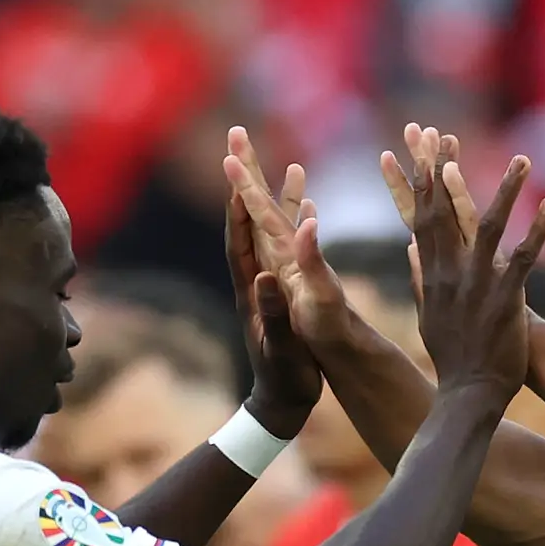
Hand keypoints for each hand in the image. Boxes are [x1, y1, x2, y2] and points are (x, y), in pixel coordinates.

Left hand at [222, 136, 322, 441]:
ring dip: (276, 197)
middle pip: (248, 222)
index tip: (235, 167)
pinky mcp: (283, 291)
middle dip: (247, 182)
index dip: (238, 203)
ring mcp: (268, 284)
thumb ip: (277, 313)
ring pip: (271, 232)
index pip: (240, 238)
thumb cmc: (285, 382)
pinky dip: (297, 223)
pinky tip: (309, 207)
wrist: (281, 405)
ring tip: (292, 165)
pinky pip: (289, 248)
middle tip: (241, 140)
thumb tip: (269, 276)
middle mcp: (256, 280)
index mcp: (252, 290)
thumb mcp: (283, 349)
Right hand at [389, 126, 544, 396]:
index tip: (421, 147)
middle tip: (443, 134)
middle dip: (441, 171)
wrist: (470, 394)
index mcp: (433, 275)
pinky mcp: (506, 300)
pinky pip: (524, 258)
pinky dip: (537, 230)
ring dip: (505, 191)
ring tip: (521, 159)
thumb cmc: (454, 356)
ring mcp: (478, 285)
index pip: (422, 217)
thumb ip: (421, 277)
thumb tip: (410, 246)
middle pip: (444, 213)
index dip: (421, 180)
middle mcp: (451, 274)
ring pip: (489, 228)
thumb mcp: (429, 314)